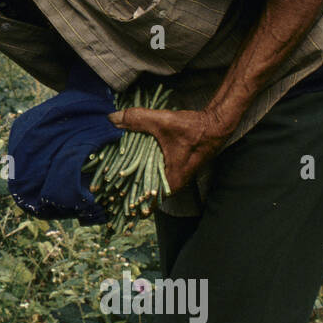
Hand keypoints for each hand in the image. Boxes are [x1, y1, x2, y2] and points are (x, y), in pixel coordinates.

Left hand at [106, 106, 231, 193]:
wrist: (218, 124)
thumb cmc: (194, 128)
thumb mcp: (163, 122)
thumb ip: (137, 119)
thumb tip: (112, 119)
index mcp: (172, 181)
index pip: (146, 204)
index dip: (127, 203)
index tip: (110, 202)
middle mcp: (175, 184)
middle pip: (146, 196)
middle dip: (126, 194)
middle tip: (105, 192)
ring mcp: (176, 177)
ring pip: (150, 185)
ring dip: (134, 183)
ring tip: (111, 181)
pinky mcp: (176, 168)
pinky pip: (155, 175)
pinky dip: (142, 172)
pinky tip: (128, 167)